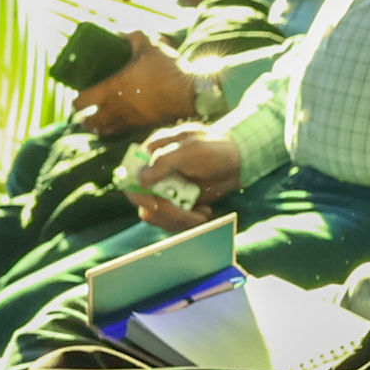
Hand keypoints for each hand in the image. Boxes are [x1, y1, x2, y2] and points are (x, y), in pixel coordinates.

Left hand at [68, 32, 198, 136]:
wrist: (190, 93)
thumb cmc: (167, 69)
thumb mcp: (150, 46)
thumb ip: (133, 37)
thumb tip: (121, 33)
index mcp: (112, 88)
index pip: (82, 101)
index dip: (76, 100)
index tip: (79, 94)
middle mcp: (117, 108)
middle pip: (89, 122)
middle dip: (84, 118)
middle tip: (86, 111)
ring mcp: (130, 120)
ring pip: (105, 130)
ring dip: (99, 126)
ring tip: (99, 120)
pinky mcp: (143, 126)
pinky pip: (122, 132)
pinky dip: (117, 129)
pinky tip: (120, 121)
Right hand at [125, 122, 241, 225]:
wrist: (239, 160)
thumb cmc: (215, 147)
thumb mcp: (191, 149)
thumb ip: (164, 161)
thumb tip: (140, 178)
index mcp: (151, 153)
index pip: (130, 176)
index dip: (138, 193)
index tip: (156, 204)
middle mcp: (153, 172)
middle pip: (142, 200)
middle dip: (164, 212)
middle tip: (187, 215)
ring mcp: (164, 188)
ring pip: (155, 214)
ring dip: (177, 220)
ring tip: (200, 215)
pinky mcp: (176, 202)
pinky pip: (170, 220)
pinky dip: (185, 222)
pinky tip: (204, 213)